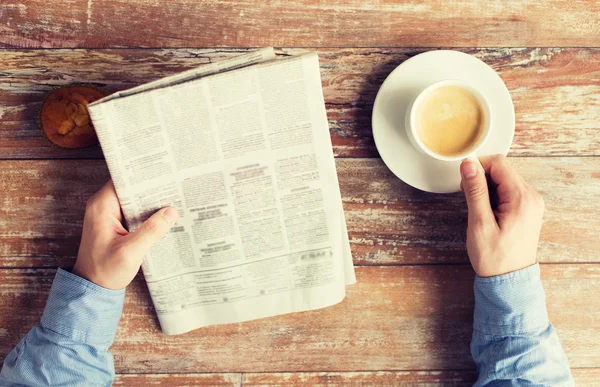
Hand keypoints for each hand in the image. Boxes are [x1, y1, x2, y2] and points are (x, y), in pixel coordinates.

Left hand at [73, 180, 178, 288]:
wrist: (92, 287)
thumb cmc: (105, 271)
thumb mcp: (131, 251)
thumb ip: (152, 231)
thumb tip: (171, 212)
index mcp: (102, 206)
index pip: (124, 180)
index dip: (144, 176)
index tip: (164, 175)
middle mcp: (103, 206)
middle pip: (131, 188)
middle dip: (151, 189)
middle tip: (174, 187)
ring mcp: (109, 214)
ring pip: (134, 200)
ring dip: (151, 202)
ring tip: (173, 200)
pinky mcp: (115, 223)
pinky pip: (133, 211)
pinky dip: (147, 213)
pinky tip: (163, 216)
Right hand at [460, 155, 544, 277]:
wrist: (509, 282)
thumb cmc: (494, 258)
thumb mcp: (480, 223)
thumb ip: (475, 191)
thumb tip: (468, 164)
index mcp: (522, 198)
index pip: (498, 163)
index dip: (477, 167)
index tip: (464, 183)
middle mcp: (531, 197)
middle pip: (502, 169)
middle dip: (481, 179)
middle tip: (470, 200)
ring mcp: (531, 203)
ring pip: (504, 179)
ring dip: (487, 188)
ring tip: (480, 212)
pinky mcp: (527, 209)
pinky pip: (508, 191)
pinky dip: (494, 196)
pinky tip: (488, 214)